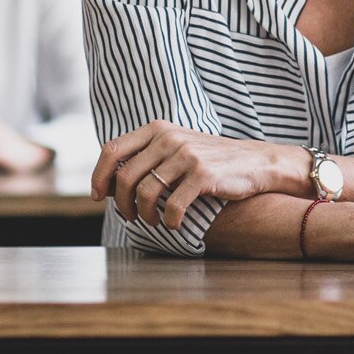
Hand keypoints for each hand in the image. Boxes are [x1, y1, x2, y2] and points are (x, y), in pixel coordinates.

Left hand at [92, 121, 298, 229]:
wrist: (256, 162)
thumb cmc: (210, 161)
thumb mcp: (175, 150)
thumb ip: (145, 160)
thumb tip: (106, 185)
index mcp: (158, 129)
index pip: (112, 150)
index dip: (99, 176)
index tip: (97, 196)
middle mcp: (169, 138)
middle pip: (125, 177)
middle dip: (122, 204)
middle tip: (131, 217)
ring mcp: (186, 155)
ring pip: (145, 193)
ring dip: (144, 215)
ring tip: (153, 222)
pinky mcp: (203, 174)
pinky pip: (172, 205)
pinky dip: (168, 221)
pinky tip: (173, 224)